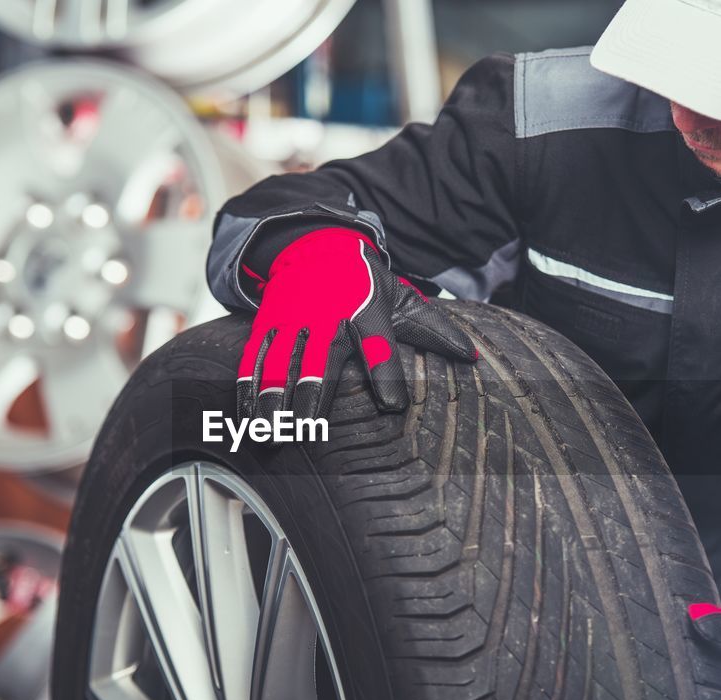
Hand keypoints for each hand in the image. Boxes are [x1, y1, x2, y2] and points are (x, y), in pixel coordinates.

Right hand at [236, 227, 476, 421]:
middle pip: (317, 361)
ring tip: (272, 434)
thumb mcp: (401, 300)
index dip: (387, 375)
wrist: (316, 245)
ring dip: (273, 401)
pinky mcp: (267, 325)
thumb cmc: (364, 283)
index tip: (392, 405)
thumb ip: (433, 330)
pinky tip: (248, 419)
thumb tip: (472, 356)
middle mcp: (326, 318)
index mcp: (366, 313)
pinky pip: (255, 360)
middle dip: (309, 397)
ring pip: (279, 364)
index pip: (379, 346)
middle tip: (306, 432)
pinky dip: (249, 390)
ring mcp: (292, 321)